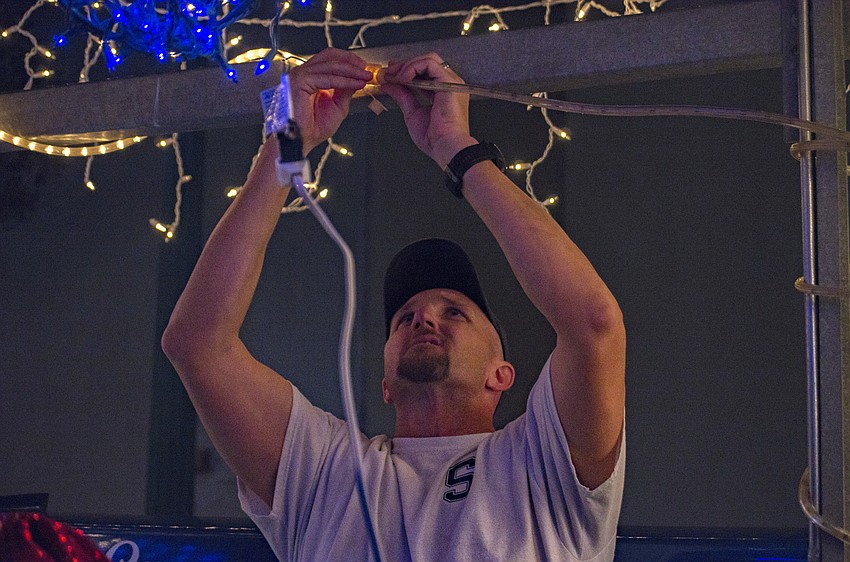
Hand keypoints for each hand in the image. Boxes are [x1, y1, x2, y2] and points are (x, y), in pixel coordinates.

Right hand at [287, 48, 372, 154]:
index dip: (348, 61)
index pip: (329, 60)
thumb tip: (356, 78)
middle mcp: (303, 74)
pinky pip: (328, 78)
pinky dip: (344, 81)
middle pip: (329, 57)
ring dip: (351, 71)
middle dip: (351, 62)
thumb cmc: (313, 128)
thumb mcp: (337, 106)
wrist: (303, 141)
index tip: (363, 68)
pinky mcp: (300, 82)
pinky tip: (355, 84)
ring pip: (330, 66)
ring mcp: (300, 76)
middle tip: (366, 69)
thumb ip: (345, 90)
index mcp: (310, 78)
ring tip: (364, 77)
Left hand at [380, 53, 476, 167]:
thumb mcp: (412, 112)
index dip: (406, 70)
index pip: (425, 72)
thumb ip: (402, 96)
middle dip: (405, 65)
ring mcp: (450, 82)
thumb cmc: (435, 138)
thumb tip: (389, 85)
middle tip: (389, 72)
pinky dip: (413, 67)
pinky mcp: (449, 82)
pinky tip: (403, 77)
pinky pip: (430, 64)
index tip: (390, 74)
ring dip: (408, 65)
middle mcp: (449, 85)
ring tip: (395, 76)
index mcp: (443, 92)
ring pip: (428, 59)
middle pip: (427, 62)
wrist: (445, 147)